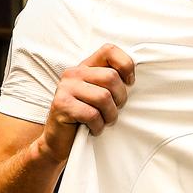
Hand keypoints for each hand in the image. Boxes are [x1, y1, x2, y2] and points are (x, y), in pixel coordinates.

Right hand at [39, 44, 134, 162]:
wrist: (59, 141)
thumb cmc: (85, 118)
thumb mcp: (100, 96)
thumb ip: (111, 82)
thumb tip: (133, 78)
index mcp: (85, 67)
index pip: (109, 50)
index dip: (125, 65)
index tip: (129, 83)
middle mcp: (74, 73)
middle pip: (111, 77)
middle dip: (120, 99)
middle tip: (112, 111)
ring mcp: (66, 88)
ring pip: (104, 97)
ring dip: (110, 115)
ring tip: (103, 121)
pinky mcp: (62, 105)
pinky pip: (93, 114)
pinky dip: (98, 126)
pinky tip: (93, 128)